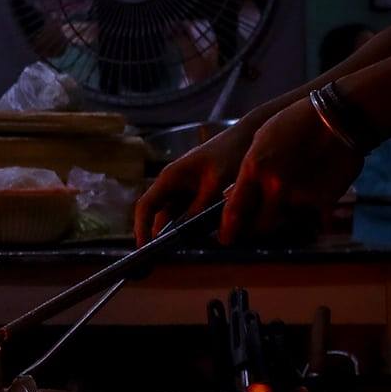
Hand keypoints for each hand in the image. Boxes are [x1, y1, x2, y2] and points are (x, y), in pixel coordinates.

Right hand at [133, 122, 254, 243]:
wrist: (249, 136)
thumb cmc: (230, 153)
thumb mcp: (216, 183)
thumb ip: (200, 208)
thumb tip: (191, 235)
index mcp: (170, 178)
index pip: (146, 206)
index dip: (141, 228)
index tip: (144, 248)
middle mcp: (173, 184)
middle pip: (159, 214)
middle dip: (162, 235)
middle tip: (169, 255)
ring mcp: (185, 187)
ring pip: (176, 215)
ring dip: (182, 230)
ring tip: (191, 246)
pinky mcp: (198, 191)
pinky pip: (191, 212)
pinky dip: (196, 224)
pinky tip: (208, 233)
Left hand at [218, 98, 366, 245]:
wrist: (339, 117)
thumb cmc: (295, 122)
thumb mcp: (261, 140)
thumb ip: (250, 170)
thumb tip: (234, 193)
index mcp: (254, 170)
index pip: (234, 211)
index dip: (228, 230)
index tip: (225, 239)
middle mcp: (275, 186)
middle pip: (260, 225)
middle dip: (257, 228)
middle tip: (259, 224)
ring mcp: (301, 195)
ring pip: (287, 223)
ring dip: (285, 219)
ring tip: (292, 201)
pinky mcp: (325, 200)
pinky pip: (316, 221)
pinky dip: (313, 216)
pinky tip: (316, 202)